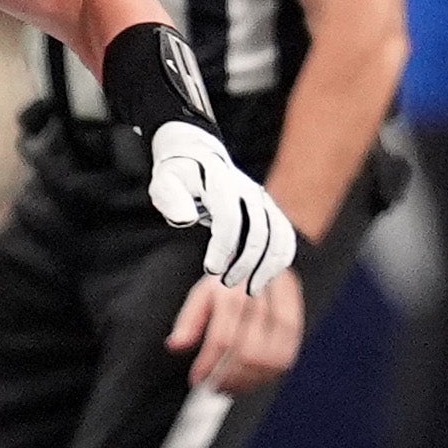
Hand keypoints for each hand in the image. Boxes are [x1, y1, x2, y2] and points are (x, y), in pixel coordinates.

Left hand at [147, 121, 294, 295]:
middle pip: (258, 230)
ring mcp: (263, 199)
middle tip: (226, 283)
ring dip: (268, 266)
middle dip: (245, 262)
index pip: (229, 218)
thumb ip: (170, 199)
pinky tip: (262, 279)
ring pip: (279, 235)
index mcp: (221, 184)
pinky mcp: (269, 210)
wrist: (198, 157)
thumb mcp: (164, 182)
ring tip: (250, 290)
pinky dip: (279, 261)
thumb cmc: (178, 176)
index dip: (223, 246)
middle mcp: (248, 190)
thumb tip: (185, 219)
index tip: (211, 269)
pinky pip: (284, 237)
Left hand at [169, 267, 304, 394]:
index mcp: (234, 289)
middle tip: (213, 388)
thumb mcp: (203, 293)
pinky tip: (248, 382)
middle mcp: (262, 299)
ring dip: (248, 381)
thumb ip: (189, 320)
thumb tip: (175, 346)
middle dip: (229, 377)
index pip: (223, 336)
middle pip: (249, 351)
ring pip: (271, 358)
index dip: (208, 363)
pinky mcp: (298, 322)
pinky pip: (286, 357)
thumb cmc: (231, 281)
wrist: (264, 258)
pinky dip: (266, 376)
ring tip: (228, 389)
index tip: (196, 380)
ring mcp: (284, 310)